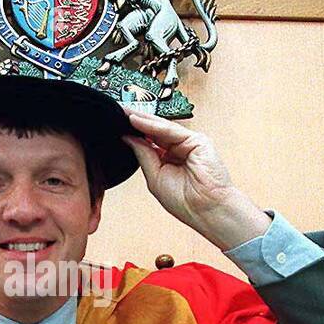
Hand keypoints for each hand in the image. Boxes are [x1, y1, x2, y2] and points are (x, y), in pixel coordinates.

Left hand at [119, 107, 269, 250]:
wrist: (206, 211)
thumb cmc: (186, 202)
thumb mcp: (154, 177)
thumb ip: (143, 155)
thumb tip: (129, 138)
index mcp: (169, 160)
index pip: (149, 142)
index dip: (134, 133)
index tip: (117, 126)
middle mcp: (179, 150)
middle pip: (155, 131)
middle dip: (137, 122)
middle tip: (118, 113)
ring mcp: (189, 144)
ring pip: (162, 128)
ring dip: (143, 120)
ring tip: (125, 113)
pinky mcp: (197, 140)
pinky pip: (172, 130)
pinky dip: (154, 126)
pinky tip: (139, 121)